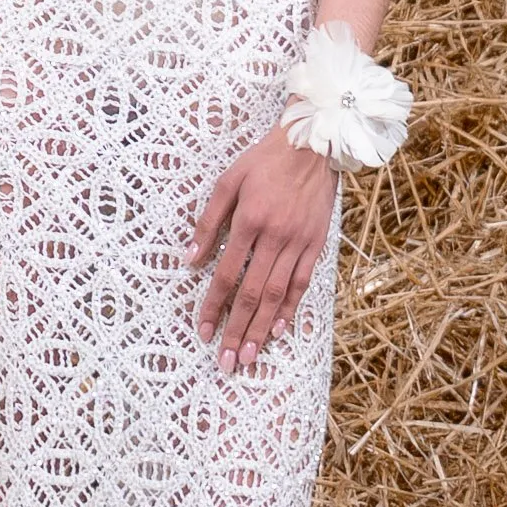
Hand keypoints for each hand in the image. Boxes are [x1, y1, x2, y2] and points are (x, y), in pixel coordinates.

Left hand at [186, 124, 337, 374]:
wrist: (313, 145)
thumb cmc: (264, 161)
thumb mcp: (228, 181)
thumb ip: (209, 221)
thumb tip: (190, 258)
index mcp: (250, 221)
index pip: (227, 273)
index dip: (214, 305)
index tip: (204, 331)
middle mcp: (276, 236)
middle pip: (252, 293)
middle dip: (238, 330)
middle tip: (227, 361)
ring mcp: (299, 242)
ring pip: (278, 294)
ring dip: (262, 328)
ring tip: (250, 356)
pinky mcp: (317, 243)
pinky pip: (302, 282)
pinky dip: (290, 307)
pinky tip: (279, 329)